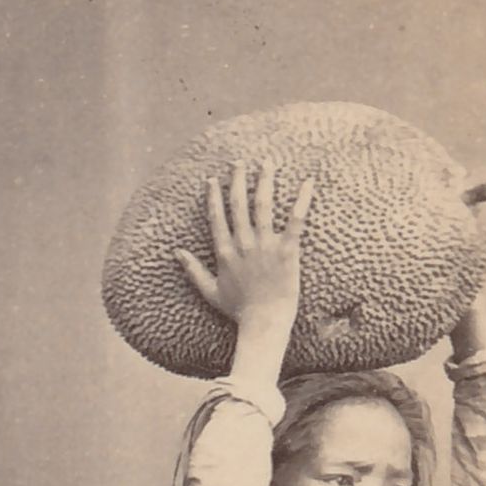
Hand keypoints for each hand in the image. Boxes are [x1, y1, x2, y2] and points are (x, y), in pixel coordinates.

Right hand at [175, 160, 314, 329]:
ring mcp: (265, 245)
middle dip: (237, 179)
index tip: (213, 180)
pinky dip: (303, 200)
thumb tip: (177, 252)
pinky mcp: (287, 250)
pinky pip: (296, 219)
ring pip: (263, 204)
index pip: (217, 217)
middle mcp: (243, 244)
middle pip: (238, 203)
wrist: (264, 323)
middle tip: (239, 162)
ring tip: (266, 163)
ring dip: (264, 180)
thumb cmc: (239, 311)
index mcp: (225, 252)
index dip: (214, 196)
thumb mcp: (211, 292)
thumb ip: (194, 271)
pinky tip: (308, 183)